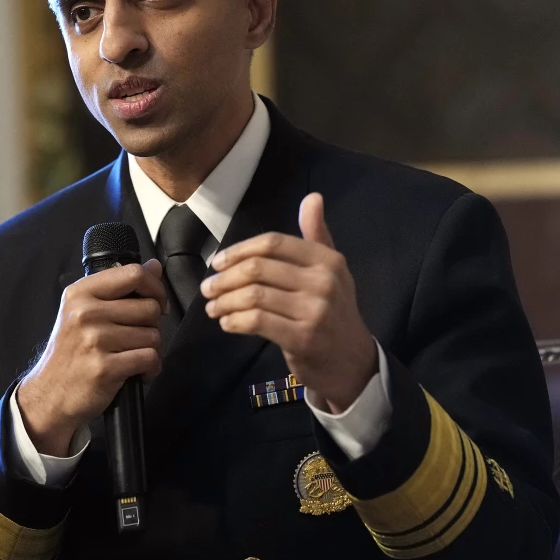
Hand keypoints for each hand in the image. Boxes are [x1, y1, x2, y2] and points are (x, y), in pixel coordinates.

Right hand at [18, 260, 166, 455]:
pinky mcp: (105, 367)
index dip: (155, 288)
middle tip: (136, 338)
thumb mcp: (84, 312)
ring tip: (131, 356)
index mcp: (80, 293)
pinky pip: (150, 358)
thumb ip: (119, 288)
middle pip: (149, 307)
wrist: (49, 395)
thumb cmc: (70, 353)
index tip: (156, 302)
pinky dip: (150, 368)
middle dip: (152, 326)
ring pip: (153, 335)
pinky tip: (137, 372)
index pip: (133, 274)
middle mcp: (85, 312)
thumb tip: (154, 266)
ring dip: (150, 349)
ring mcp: (94, 340)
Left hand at [201, 193, 376, 412]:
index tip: (218, 263)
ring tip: (212, 306)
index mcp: (327, 260)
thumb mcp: (332, 271)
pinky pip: (257, 321)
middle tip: (207, 288)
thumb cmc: (334, 312)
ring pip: (253, 295)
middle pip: (258, 268)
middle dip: (224, 278)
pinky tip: (227, 322)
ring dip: (224, 301)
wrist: (352, 362)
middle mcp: (324, 281)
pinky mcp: (303, 338)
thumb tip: (312, 196)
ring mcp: (315, 310)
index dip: (239, 250)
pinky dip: (234, 320)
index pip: (273, 243)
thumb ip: (317, 235)